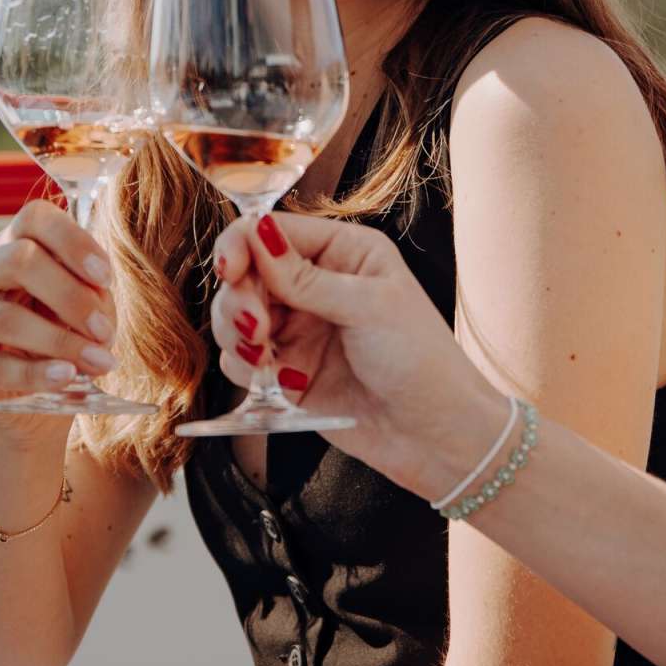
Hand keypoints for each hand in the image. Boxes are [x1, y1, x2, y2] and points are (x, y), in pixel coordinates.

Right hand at [0, 199, 121, 444]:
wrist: (31, 407)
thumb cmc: (59, 346)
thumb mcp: (81, 316)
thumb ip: (91, 300)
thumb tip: (99, 306)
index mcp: (11, 248)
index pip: (34, 218)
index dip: (74, 241)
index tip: (106, 278)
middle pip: (19, 259)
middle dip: (71, 296)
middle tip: (105, 331)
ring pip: (5, 318)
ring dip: (60, 341)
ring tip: (98, 361)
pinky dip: (35, 373)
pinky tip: (66, 377)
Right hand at [209, 211, 505, 498]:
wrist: (435, 434)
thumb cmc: (422, 360)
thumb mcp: (369, 307)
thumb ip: (305, 277)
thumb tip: (257, 234)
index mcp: (342, 252)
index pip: (273, 232)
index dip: (243, 246)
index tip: (230, 269)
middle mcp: (315, 285)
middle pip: (245, 275)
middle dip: (240, 300)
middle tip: (255, 329)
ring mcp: (299, 329)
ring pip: (235, 318)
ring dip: (237, 336)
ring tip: (264, 358)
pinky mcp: (286, 372)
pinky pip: (242, 362)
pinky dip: (247, 370)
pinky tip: (279, 381)